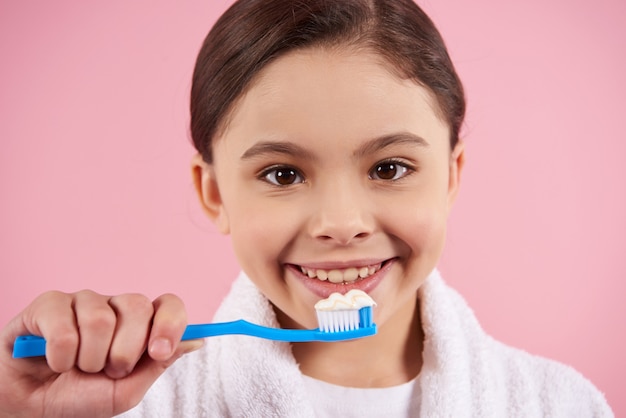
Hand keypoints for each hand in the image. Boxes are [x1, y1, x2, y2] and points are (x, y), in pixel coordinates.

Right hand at [0, 290, 202, 417]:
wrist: (31, 408)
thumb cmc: (80, 397)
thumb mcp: (125, 391)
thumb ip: (158, 365)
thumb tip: (196, 340)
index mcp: (139, 325)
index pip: (169, 305)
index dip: (170, 323)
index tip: (160, 351)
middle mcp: (115, 307)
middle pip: (138, 307)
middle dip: (124, 351)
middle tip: (108, 371)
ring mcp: (83, 302)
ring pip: (100, 319)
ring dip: (88, 359)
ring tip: (77, 368)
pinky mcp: (50, 304)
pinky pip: (64, 326)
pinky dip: (60, 355)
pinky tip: (54, 361)